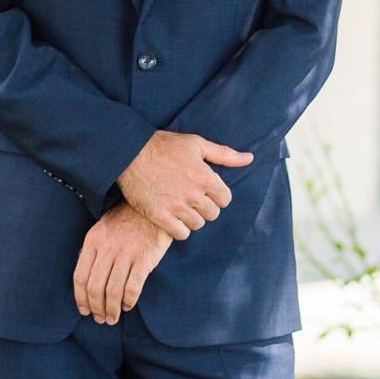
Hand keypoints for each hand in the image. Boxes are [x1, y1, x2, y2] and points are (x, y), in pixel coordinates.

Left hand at [73, 203, 172, 325]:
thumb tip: (85, 280)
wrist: (155, 207)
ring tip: (113, 318)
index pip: (80, 276)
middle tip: (100, 319)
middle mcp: (107, 247)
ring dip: (111, 309)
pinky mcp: (144, 258)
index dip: (80, 298)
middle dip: (96, 308)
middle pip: (95, 287)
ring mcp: (126, 253)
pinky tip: (128, 305)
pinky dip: (128, 301)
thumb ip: (94, 251)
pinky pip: (132, 287)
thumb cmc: (128, 220)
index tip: (84, 310)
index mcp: (93, 240)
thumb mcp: (103, 229)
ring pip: (112, 290)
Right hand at [115, 130, 250, 238]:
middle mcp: (193, 194)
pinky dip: (179, 228)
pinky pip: (180, 234)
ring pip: (197, 225)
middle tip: (191, 197)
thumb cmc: (164, 146)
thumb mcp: (197, 144)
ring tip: (181, 205)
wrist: (129, 153)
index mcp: (205, 177)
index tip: (205, 190)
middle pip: (212, 214)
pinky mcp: (159, 216)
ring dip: (192, 218)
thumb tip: (250, 158)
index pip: (225, 199)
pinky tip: (173, 217)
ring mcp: (176, 206)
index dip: (216, 195)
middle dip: (205, 206)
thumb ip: (225, 154)